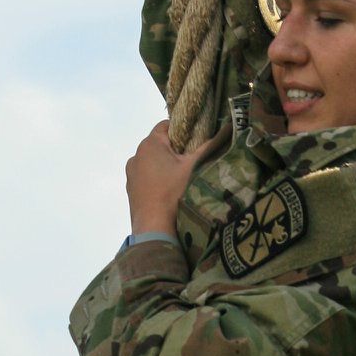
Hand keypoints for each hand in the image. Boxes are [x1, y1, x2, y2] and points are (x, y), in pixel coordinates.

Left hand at [125, 121, 215, 235]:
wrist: (155, 229)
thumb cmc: (174, 193)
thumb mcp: (195, 167)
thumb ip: (208, 147)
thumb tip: (224, 131)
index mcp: (149, 144)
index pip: (166, 125)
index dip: (183, 131)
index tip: (195, 142)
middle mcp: (136, 156)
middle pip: (160, 146)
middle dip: (175, 152)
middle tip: (192, 164)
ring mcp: (131, 175)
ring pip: (152, 163)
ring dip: (165, 168)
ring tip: (181, 182)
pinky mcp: (131, 192)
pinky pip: (147, 179)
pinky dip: (157, 182)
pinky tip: (169, 195)